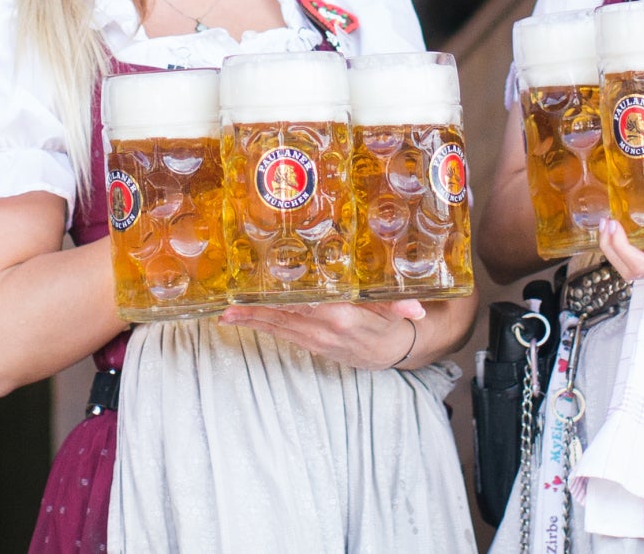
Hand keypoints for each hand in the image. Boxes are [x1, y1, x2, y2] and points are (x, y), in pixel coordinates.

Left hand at [218, 298, 427, 369]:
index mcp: (342, 317)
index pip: (308, 307)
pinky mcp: (308, 343)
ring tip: (225, 312)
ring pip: (277, 327)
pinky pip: (280, 333)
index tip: (260, 291)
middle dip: (255, 311)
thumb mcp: (394, 310)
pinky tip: (237, 318)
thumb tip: (418, 310)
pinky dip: (258, 325)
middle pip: (284, 317)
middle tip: (227, 303)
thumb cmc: (388, 321)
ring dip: (250, 319)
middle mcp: (323, 330)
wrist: (388, 352)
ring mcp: (313, 339)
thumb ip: (400, 305)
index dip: (283, 300)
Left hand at [600, 219, 643, 289]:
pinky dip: (639, 240)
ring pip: (641, 264)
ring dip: (621, 246)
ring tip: (615, 220)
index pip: (640, 267)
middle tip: (605, 221)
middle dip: (611, 249)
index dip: (619, 251)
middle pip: (633, 269)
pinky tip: (640, 221)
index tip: (611, 225)